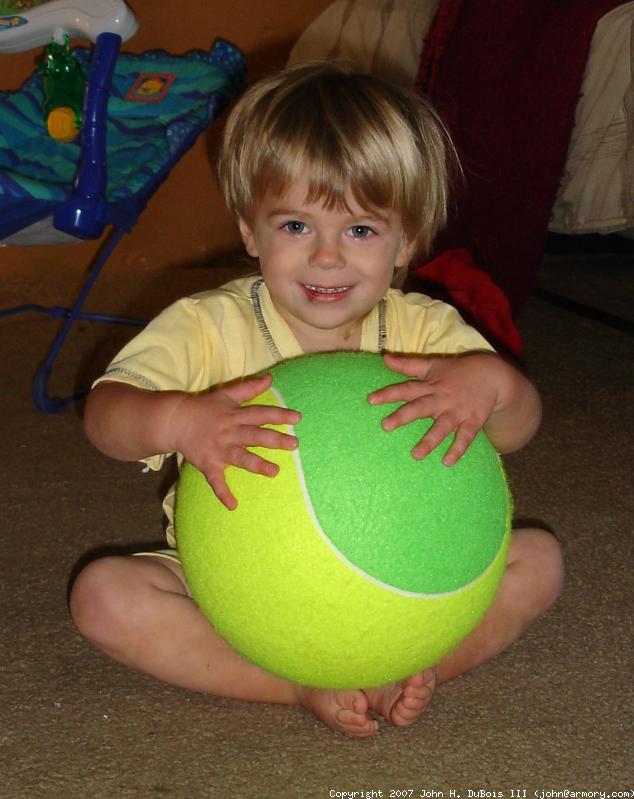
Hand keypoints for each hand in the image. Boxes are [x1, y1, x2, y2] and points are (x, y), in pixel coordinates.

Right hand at [170, 374, 300, 509]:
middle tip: (295, 445)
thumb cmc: (204, 408)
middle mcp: (230, 432)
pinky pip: (216, 481)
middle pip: (255, 436)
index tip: (297, 418)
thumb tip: (270, 378)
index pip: (261, 414)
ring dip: (257, 465)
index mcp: (235, 416)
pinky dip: (223, 493)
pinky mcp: (209, 464)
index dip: (279, 415)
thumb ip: (249, 388)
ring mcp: (219, 450)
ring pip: (240, 457)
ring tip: (274, 472)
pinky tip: (233, 505)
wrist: (175, 421)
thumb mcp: (227, 395)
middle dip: (275, 440)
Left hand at [368, 352, 501, 464]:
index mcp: (430, 386)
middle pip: (420, 408)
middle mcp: (441, 399)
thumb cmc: (458, 371)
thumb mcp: (432, 365)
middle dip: (403, 416)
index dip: (388, 394)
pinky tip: (447, 462)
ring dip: (429, 441)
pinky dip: (457, 449)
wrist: (493, 375)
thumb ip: (408, 364)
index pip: (406, 389)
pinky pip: (465, 438)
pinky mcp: (472, 422)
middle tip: (385, 426)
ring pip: (442, 427)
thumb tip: (384, 357)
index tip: (371, 400)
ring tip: (416, 455)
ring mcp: (457, 412)